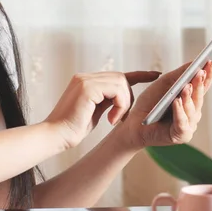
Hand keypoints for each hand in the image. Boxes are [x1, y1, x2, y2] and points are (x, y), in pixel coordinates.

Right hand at [44, 71, 160, 148]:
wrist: (56, 136)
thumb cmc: (73, 128)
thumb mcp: (95, 112)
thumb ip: (107, 101)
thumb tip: (121, 98)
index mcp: (86, 81)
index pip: (117, 75)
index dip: (139, 74)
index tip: (155, 75)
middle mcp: (85, 77)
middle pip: (122, 78)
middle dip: (128, 98)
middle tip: (121, 117)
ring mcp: (85, 80)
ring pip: (121, 83)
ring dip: (124, 103)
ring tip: (115, 120)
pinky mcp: (87, 88)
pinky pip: (116, 90)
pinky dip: (119, 106)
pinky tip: (111, 120)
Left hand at [124, 61, 211, 147]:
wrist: (134, 123)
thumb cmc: (150, 104)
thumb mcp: (164, 84)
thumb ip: (179, 74)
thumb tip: (195, 62)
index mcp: (191, 100)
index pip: (202, 87)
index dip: (208, 75)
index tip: (210, 61)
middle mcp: (192, 113)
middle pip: (198, 98)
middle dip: (199, 84)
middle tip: (200, 72)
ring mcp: (188, 125)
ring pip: (191, 110)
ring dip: (188, 97)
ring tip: (186, 86)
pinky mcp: (181, 135)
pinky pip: (182, 123)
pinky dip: (179, 112)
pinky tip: (176, 101)